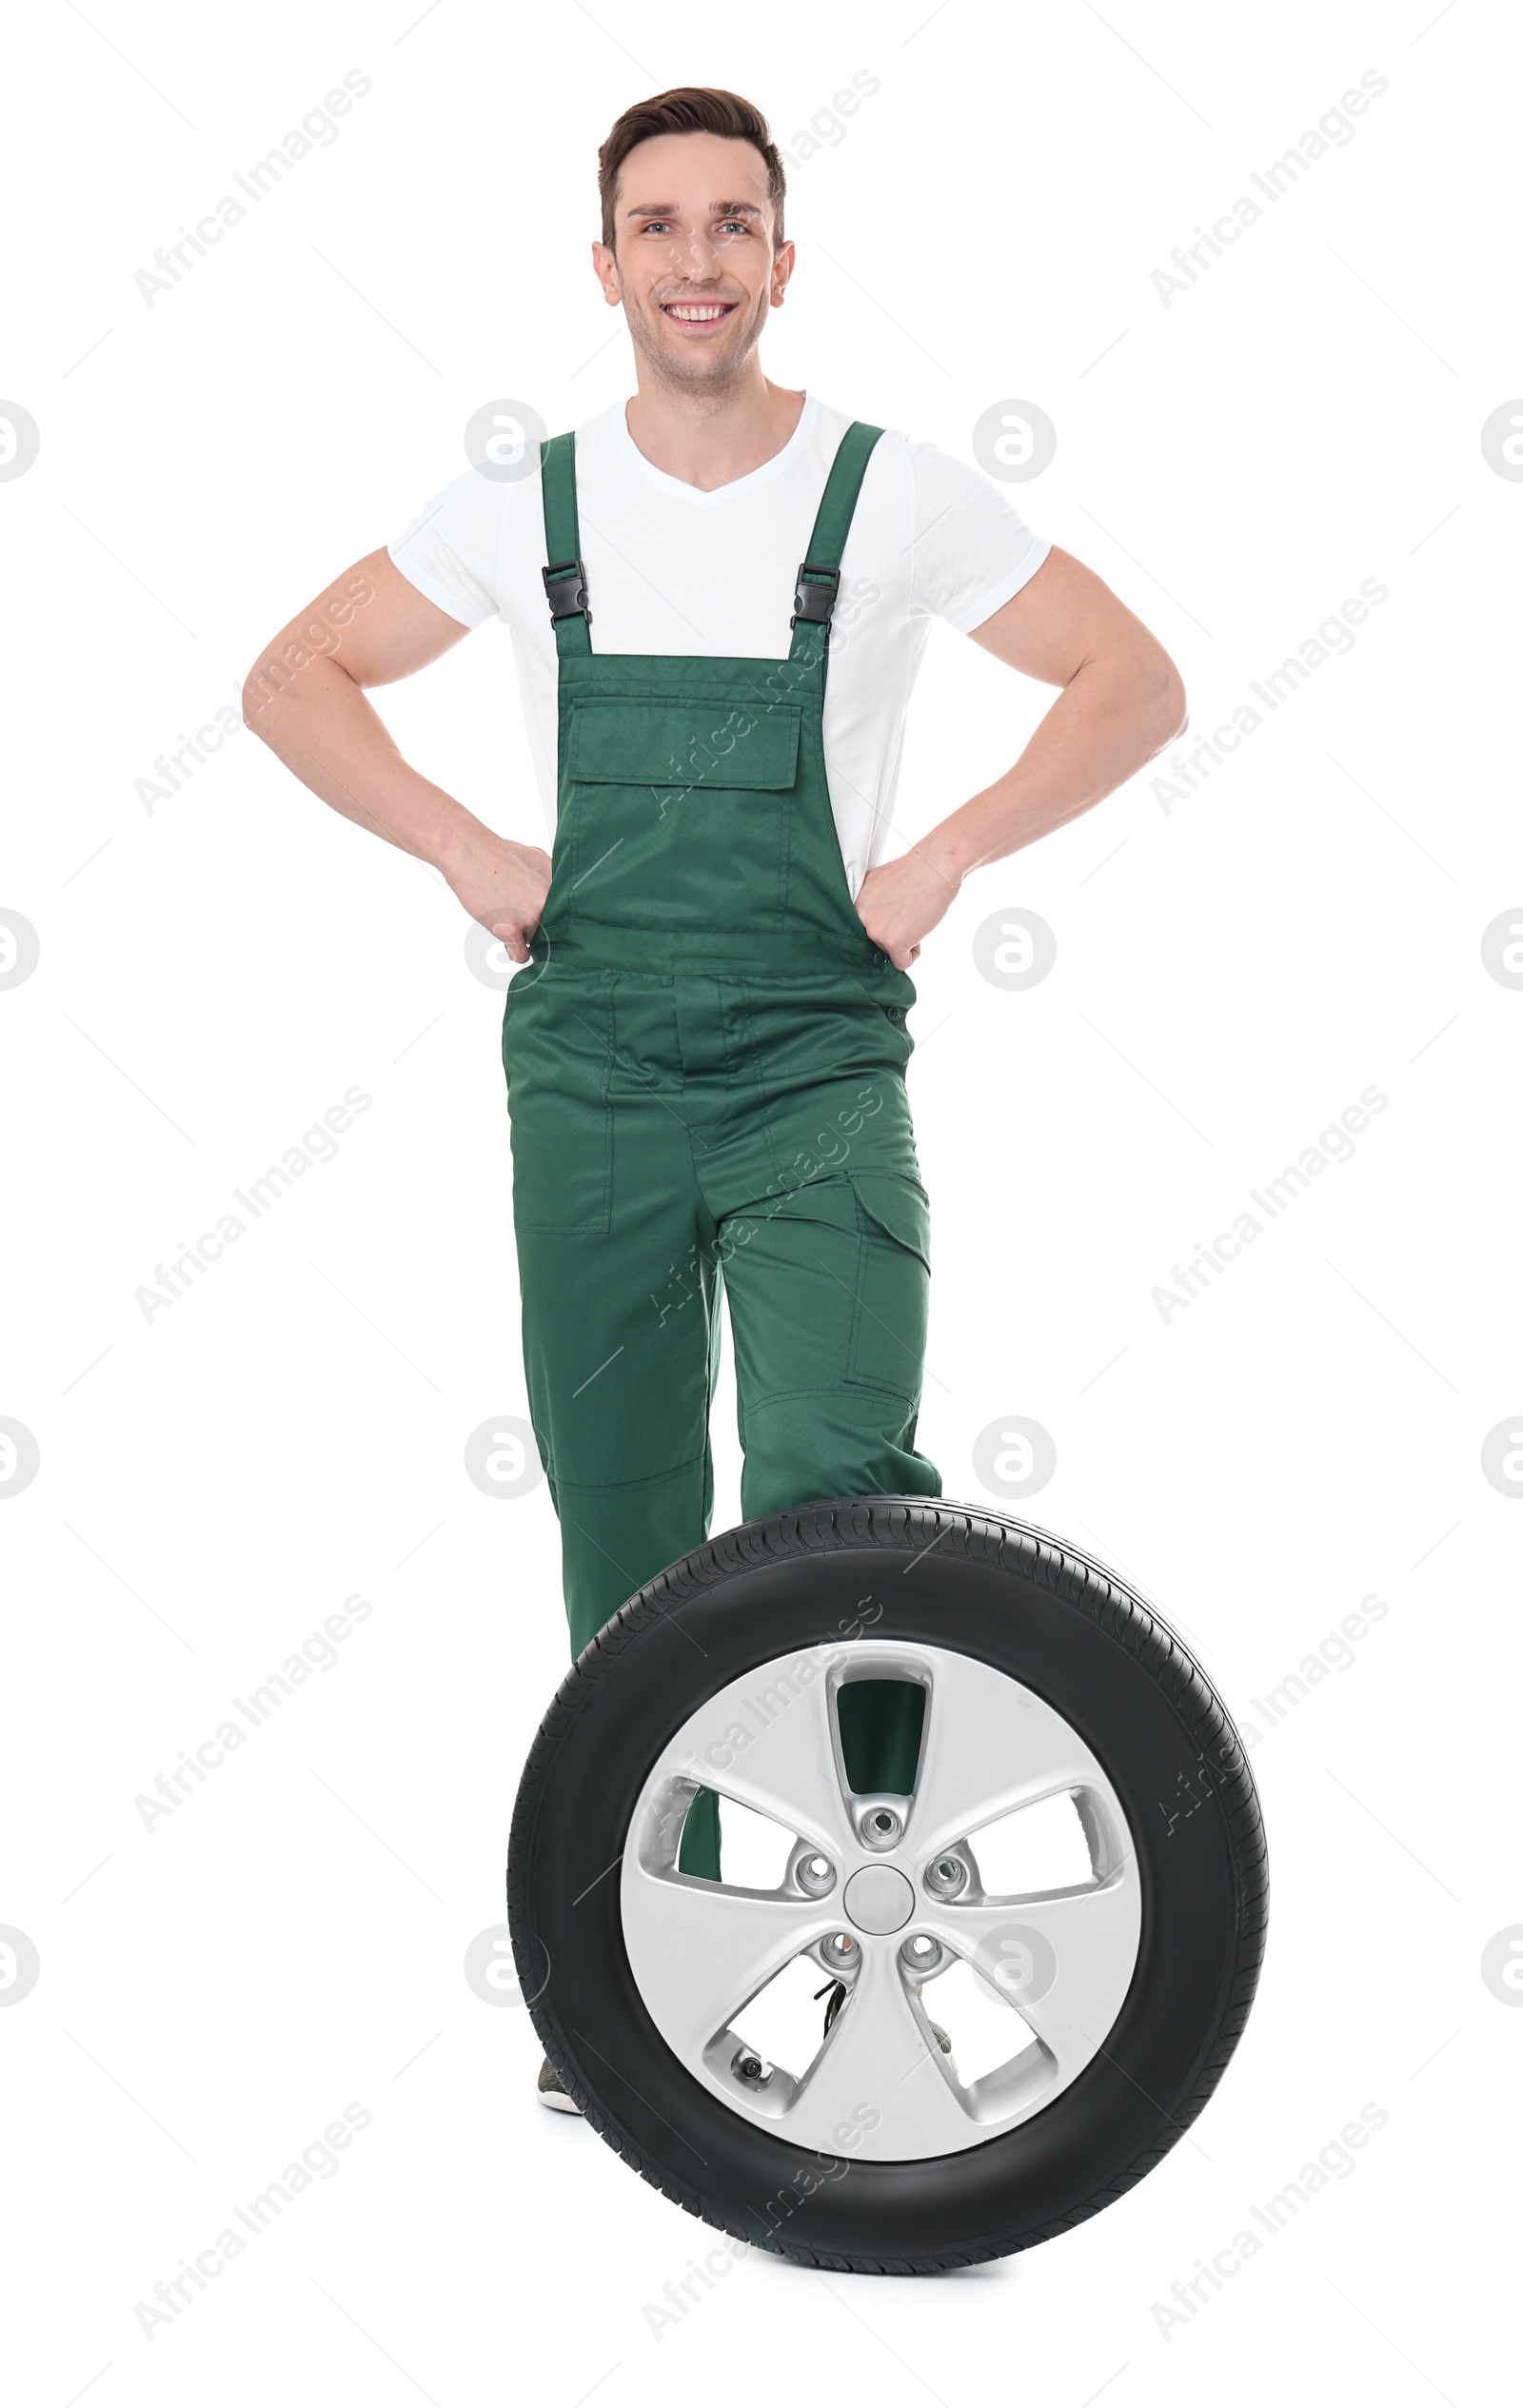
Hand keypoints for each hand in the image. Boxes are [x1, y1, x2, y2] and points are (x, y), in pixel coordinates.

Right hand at [442, 831, 551, 962]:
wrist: (470, 854)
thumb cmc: (496, 855)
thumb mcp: (536, 860)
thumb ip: (548, 882)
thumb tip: (551, 902)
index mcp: (558, 885)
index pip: (564, 916)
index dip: (551, 920)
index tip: (546, 924)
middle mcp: (549, 901)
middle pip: (550, 930)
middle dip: (535, 927)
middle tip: (518, 915)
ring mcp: (532, 916)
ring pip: (534, 942)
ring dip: (521, 936)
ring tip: (504, 914)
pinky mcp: (513, 928)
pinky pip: (520, 955)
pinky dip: (513, 950)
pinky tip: (506, 936)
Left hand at [853, 838, 963, 970]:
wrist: (936, 866)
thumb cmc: (914, 873)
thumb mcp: (879, 885)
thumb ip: (871, 907)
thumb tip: (874, 926)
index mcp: (854, 903)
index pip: (865, 929)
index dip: (885, 924)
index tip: (896, 913)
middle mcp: (859, 917)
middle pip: (877, 942)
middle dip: (895, 933)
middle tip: (909, 911)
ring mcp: (874, 930)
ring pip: (890, 952)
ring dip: (906, 941)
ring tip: (915, 915)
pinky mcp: (892, 942)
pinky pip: (902, 963)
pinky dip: (914, 953)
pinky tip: (919, 929)